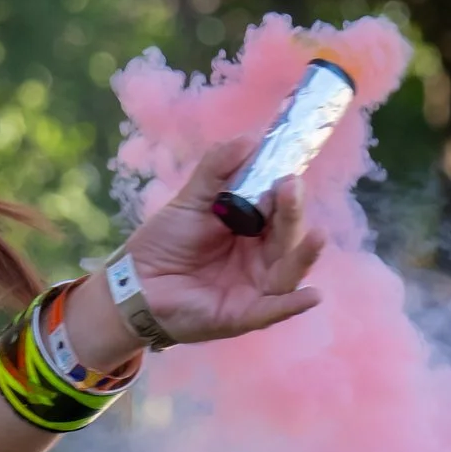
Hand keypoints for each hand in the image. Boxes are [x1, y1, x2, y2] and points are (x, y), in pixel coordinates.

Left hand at [120, 134, 325, 344]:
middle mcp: (260, 258)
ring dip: (304, 255)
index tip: (287, 169)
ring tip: (318, 235)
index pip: (277, 208)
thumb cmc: (164, 243)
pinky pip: (272, 310)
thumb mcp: (190, 201)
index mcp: (252, 230)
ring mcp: (254, 287)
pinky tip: (312, 295)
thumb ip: (216, 169)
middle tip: (289, 186)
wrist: (132, 283)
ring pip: (287, 270)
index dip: (283, 190)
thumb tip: (250, 137)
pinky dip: (292, 305)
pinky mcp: (242, 314)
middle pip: (285, 236)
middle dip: (291, 212)